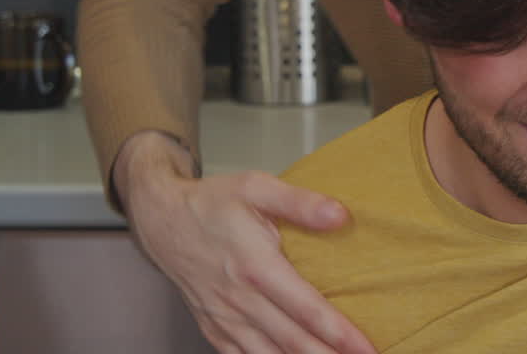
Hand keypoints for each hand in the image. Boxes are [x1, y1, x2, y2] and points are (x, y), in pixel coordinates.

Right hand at [117, 132, 376, 353]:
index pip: (305, 308)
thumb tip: (340, 215)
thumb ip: (300, 202)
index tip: (366, 346)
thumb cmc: (211, 204)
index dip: (338, 332)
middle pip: (292, 341)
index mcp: (255, 266)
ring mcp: (224, 318)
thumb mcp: (257, 187)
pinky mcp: (213, 328)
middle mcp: (239, 299)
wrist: (161, 220)